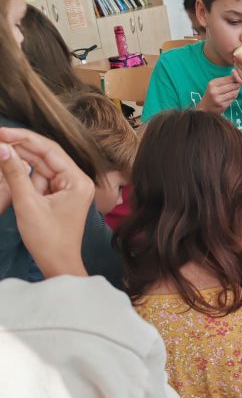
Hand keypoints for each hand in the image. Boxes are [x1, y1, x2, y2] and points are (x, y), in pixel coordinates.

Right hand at [0, 127, 93, 277]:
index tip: (1, 132)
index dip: (23, 138)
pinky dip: (25, 177)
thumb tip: (2, 148)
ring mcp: (69, 188)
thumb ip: (15, 174)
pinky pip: (40, 180)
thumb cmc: (48, 240)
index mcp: (77, 180)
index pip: (49, 149)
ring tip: (1, 155)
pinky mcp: (60, 196)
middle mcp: (77, 181)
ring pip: (41, 167)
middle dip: (20, 148)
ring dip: (21, 163)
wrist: (58, 265)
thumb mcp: (27, 204)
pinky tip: (10, 172)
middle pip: (46, 155)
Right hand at [196, 76, 240, 114]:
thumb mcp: (214, 84)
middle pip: (231, 86)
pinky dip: (234, 97)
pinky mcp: (222, 106)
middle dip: (237, 84)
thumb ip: (225, 80)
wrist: (205, 106)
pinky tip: (233, 96)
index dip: (235, 78)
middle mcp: (214, 91)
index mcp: (212, 84)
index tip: (238, 77)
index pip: (227, 79)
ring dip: (237, 91)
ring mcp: (218, 100)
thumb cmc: (211, 93)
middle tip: (240, 84)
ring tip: (237, 89)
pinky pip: (232, 100)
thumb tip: (236, 73)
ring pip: (233, 93)